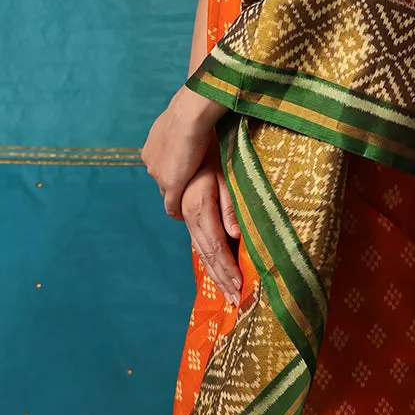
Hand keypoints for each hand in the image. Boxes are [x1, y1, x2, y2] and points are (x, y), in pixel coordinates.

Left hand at [141, 86, 227, 218]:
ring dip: (178, 195)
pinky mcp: (171, 185)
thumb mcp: (182, 121)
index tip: (184, 173)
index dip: (173, 171)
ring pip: (167, 192)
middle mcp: (150, 162)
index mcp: (151, 148)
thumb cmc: (192, 111)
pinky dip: (177, 211)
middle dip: (174, 183)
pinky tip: (184, 216)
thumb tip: (191, 127)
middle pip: (162, 180)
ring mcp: (159, 175)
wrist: (190, 114)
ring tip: (190, 200)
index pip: (161, 167)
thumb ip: (180, 130)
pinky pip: (172, 206)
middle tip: (190, 186)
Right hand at [181, 140, 241, 305]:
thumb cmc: (217, 141)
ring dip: (212, 263)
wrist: (190, 113)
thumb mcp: (228, 172)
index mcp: (196, 204)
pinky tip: (213, 256)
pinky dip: (204, 244)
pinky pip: (191, 225)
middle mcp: (182, 207)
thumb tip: (235, 236)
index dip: (226, 271)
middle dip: (220, 275)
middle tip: (234, 301)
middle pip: (203, 249)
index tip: (239, 293)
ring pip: (195, 240)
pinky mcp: (174, 191)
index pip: (214, 247)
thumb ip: (229, 204)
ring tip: (226, 287)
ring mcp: (176, 200)